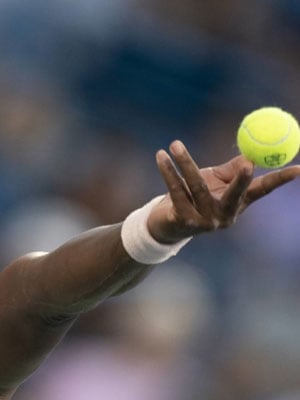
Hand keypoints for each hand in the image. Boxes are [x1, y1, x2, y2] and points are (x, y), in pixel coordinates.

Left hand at [147, 140, 299, 242]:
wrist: (166, 224)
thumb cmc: (194, 197)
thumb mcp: (215, 182)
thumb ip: (232, 170)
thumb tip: (253, 154)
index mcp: (236, 204)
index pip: (262, 190)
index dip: (280, 180)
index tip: (299, 169)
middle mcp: (224, 215)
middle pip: (235, 193)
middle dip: (243, 179)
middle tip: (249, 163)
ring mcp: (204, 221)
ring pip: (196, 186)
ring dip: (185, 162)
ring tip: (175, 144)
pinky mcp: (183, 221)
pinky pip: (175, 190)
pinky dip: (168, 171)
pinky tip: (161, 157)